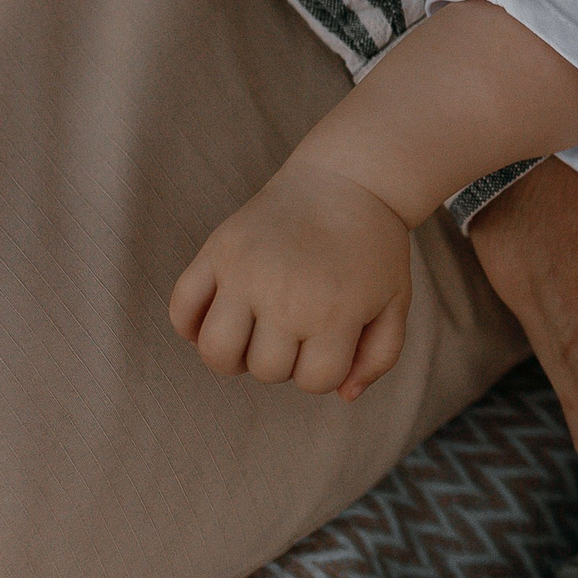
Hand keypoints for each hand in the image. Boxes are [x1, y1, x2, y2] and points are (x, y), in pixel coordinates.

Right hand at [171, 160, 412, 396]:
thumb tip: (344, 397)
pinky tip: (218, 316)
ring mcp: (245, 272)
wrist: (347, 180)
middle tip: (296, 329)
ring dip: (233, 355)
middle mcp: (286, 296)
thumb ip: (379, 357)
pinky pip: (181, 308)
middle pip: (265, 370)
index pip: (314, 382)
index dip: (324, 370)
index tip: (330, 341)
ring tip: (252, 333)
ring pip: (216, 351)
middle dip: (284, 361)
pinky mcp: (217, 250)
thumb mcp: (396, 302)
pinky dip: (190, 325)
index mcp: (335, 312)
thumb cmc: (374, 247)